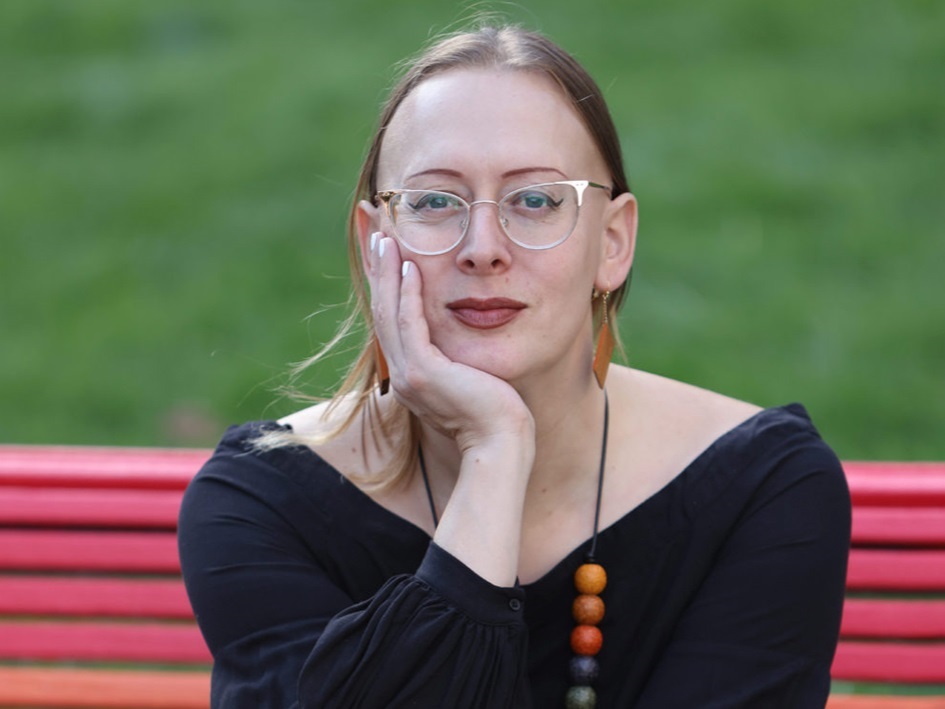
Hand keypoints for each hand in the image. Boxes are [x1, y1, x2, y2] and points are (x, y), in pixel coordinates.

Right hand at [368, 233, 533, 453]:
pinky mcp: (423, 372)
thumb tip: (465, 347)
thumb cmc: (496, 416)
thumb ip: (459, 362)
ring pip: (389, 313)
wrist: (500, 443)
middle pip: (382, 313)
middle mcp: (404, 375)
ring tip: (387, 241)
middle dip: (380, 273)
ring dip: (388, 273)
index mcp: (413, 377)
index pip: (393, 323)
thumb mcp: (471, 381)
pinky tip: (411, 267)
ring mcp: (410, 375)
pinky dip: (408, 293)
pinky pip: (410, 322)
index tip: (387, 258)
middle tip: (378, 238)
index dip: (388, 288)